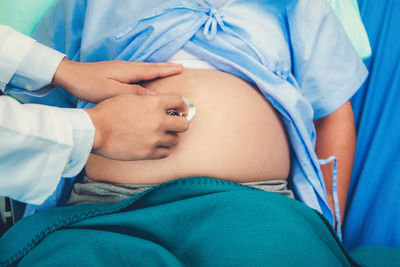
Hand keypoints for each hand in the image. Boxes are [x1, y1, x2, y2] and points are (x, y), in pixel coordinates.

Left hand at [52, 58, 182, 102]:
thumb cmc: (89, 84)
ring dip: (158, 70)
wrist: (70, 75)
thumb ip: (132, 93)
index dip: (167, 71)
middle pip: (151, 67)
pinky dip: (148, 73)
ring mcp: (121, 69)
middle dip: (166, 68)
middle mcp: (127, 67)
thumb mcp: (111, 91)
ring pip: (145, 68)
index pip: (152, 70)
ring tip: (169, 71)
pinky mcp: (116, 72)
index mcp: (128, 71)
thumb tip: (153, 97)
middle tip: (180, 68)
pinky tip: (148, 78)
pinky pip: (138, 72)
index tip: (180, 69)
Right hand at [85, 93, 188, 160]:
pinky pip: (166, 153)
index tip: (180, 110)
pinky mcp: (149, 153)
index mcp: (155, 103)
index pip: (179, 101)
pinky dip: (163, 149)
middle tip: (173, 124)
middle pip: (184, 124)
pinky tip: (155, 145)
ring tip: (160, 135)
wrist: (96, 130)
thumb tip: (158, 100)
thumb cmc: (108, 112)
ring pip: (175, 140)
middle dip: (180, 123)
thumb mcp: (129, 97)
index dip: (182, 105)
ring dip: (170, 137)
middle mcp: (159, 121)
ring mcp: (155, 138)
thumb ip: (147, 99)